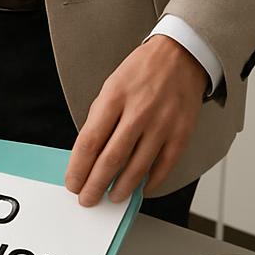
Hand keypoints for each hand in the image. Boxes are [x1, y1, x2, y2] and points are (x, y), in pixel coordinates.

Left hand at [65, 35, 206, 206]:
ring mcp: (162, 123)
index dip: (78, 168)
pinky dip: (152, 181)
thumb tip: (88, 155)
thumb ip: (99, 120)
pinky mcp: (182, 132)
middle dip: (95, 185)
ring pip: (138, 167)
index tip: (72, 183)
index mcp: (114, 98)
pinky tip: (142, 189)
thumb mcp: (110, 88)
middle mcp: (139, 112)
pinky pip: (165, 165)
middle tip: (87, 199)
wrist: (181, 55)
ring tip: (111, 198)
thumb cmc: (140, 72)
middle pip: (111, 159)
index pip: (90, 142)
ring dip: (122, 188)